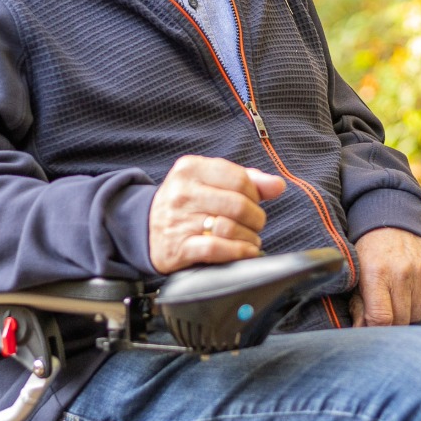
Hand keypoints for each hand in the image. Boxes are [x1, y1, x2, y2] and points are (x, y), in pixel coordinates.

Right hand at [148, 156, 286, 273]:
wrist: (144, 228)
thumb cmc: (185, 204)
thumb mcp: (209, 181)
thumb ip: (245, 179)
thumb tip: (277, 185)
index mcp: (190, 168)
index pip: (239, 178)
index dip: (255, 193)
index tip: (255, 202)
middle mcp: (183, 192)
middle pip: (238, 204)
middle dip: (256, 217)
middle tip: (255, 224)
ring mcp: (179, 220)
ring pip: (230, 227)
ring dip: (249, 237)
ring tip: (250, 238)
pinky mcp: (179, 247)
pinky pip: (217, 249)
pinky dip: (239, 252)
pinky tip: (245, 251)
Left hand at [350, 228, 420, 326]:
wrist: (392, 223)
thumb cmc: (369, 253)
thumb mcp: (356, 276)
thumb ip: (358, 305)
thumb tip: (361, 331)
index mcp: (376, 273)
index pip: (382, 318)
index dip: (377, 329)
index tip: (372, 328)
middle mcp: (402, 272)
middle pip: (402, 320)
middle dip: (392, 323)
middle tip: (384, 313)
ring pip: (418, 314)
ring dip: (407, 314)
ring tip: (396, 300)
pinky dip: (420, 303)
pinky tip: (409, 291)